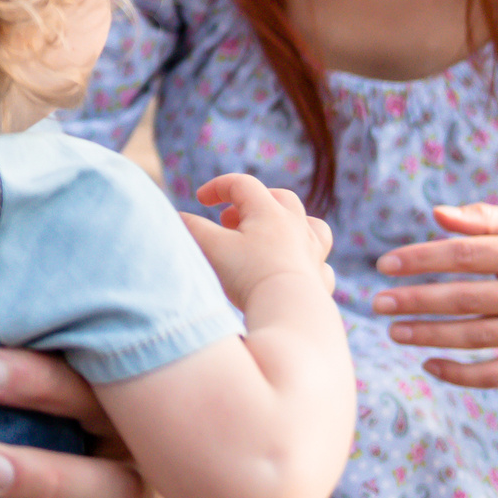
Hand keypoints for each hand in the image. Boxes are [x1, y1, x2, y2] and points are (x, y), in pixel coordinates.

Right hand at [184, 172, 336, 306]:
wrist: (290, 313)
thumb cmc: (250, 276)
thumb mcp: (211, 248)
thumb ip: (191, 229)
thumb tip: (177, 218)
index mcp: (269, 212)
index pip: (243, 184)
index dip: (219, 187)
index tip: (201, 200)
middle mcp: (297, 227)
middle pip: (281, 199)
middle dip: (253, 204)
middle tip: (231, 221)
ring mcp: (313, 253)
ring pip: (311, 226)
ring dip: (291, 226)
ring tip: (272, 238)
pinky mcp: (320, 280)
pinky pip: (320, 263)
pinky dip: (307, 262)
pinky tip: (294, 271)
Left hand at [374, 201, 497, 387]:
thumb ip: (486, 218)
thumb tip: (436, 214)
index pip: (464, 255)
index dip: (420, 259)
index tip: (384, 265)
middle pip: (466, 299)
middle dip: (415, 301)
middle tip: (377, 302)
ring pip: (477, 338)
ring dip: (428, 336)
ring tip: (393, 331)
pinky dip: (460, 373)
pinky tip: (428, 364)